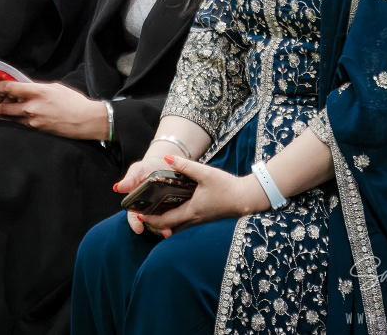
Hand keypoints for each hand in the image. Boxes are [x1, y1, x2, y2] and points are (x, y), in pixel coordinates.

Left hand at [0, 78, 107, 139]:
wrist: (85, 120)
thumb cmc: (73, 102)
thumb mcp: (54, 87)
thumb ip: (36, 87)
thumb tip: (23, 88)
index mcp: (37, 92)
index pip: (10, 88)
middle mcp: (32, 106)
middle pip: (5, 105)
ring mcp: (33, 120)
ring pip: (8, 116)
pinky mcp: (35, 130)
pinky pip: (17, 124)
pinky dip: (8, 120)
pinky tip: (4, 117)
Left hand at [127, 155, 266, 236]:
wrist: (247, 198)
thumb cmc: (227, 187)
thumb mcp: (205, 173)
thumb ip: (185, 166)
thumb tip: (166, 158)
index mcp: (191, 211)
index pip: (165, 221)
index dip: (150, 219)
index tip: (138, 214)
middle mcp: (194, 219)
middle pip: (168, 227)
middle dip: (154, 223)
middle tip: (142, 214)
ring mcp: (200, 220)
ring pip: (177, 227)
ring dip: (164, 223)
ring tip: (154, 212)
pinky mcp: (205, 218)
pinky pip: (185, 223)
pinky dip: (175, 220)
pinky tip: (173, 209)